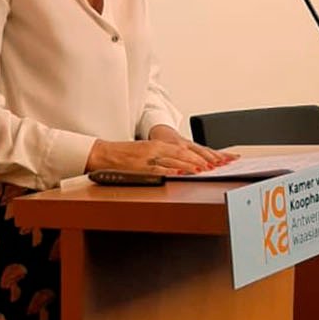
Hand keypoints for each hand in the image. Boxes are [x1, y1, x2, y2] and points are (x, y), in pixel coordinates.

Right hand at [85, 130, 236, 176]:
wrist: (103, 154)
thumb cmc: (124, 156)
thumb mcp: (146, 152)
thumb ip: (163, 158)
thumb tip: (181, 167)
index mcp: (157, 145)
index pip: (183, 149)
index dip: (199, 155)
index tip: (213, 161)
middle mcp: (155, 149)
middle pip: (182, 153)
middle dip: (200, 159)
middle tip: (214, 166)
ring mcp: (148, 158)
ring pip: (173, 160)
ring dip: (189, 165)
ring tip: (203, 170)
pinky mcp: (141, 167)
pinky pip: (159, 169)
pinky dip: (171, 171)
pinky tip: (180, 174)